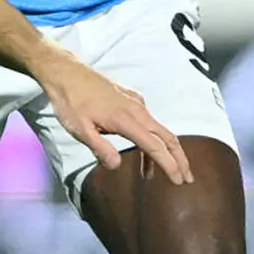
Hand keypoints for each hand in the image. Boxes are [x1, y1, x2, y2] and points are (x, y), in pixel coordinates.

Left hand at [35, 51, 191, 183]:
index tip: (179, 180)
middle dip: (180, 159)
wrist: (66, 72)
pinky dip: (152, 139)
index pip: (155, 146)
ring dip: (163, 152)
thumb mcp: (80, 129)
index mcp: (126, 120)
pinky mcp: (131, 100)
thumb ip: (100, 148)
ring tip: (157, 174)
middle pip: (167, 137)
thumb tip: (117, 166)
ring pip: (158, 130)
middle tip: (187, 179)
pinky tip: (142, 151)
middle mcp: (137, 110)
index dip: (169, 165)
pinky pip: (148, 122)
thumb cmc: (70, 101)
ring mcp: (135, 103)